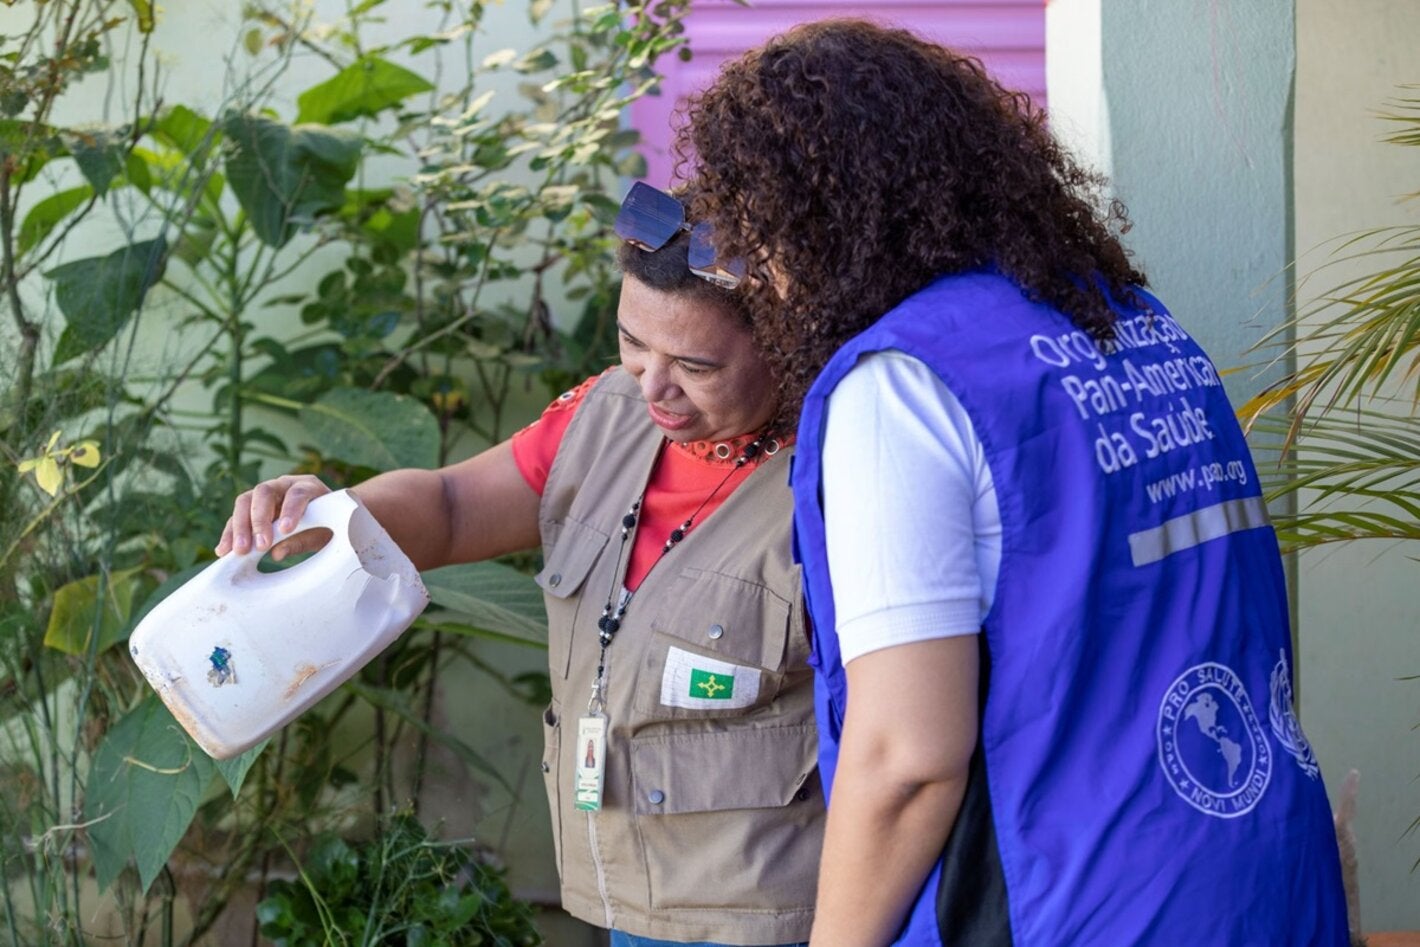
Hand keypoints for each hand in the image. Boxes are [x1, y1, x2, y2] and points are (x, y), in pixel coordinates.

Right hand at [216, 475, 331, 559]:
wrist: (328, 521)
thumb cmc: (328, 527)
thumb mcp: (322, 534)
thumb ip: (303, 539)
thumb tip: (277, 552)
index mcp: (307, 486)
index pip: (297, 493)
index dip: (291, 509)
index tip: (286, 529)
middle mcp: (283, 485)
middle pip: (264, 493)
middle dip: (259, 519)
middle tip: (260, 545)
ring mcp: (265, 495)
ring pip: (244, 502)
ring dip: (240, 527)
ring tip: (238, 551)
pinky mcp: (251, 508)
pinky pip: (236, 517)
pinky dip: (229, 534)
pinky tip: (223, 550)